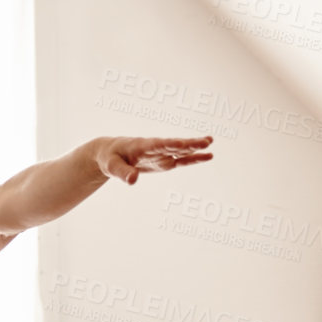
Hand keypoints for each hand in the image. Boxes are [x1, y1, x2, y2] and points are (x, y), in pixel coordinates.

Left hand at [95, 135, 213, 185]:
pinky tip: (208, 156)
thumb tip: (133, 180)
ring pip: (180, 150)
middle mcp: (154, 148)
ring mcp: (161, 154)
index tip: (182, 143)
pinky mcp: (164, 161)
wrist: (111, 152)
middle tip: (205, 141)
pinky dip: (193, 158)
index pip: (157, 145)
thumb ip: (123, 173)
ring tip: (210, 142)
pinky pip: (181, 160)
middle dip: (188, 144)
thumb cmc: (110, 158)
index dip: (169, 145)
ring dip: (195, 147)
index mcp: (141, 146)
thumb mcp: (112, 167)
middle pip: (173, 146)